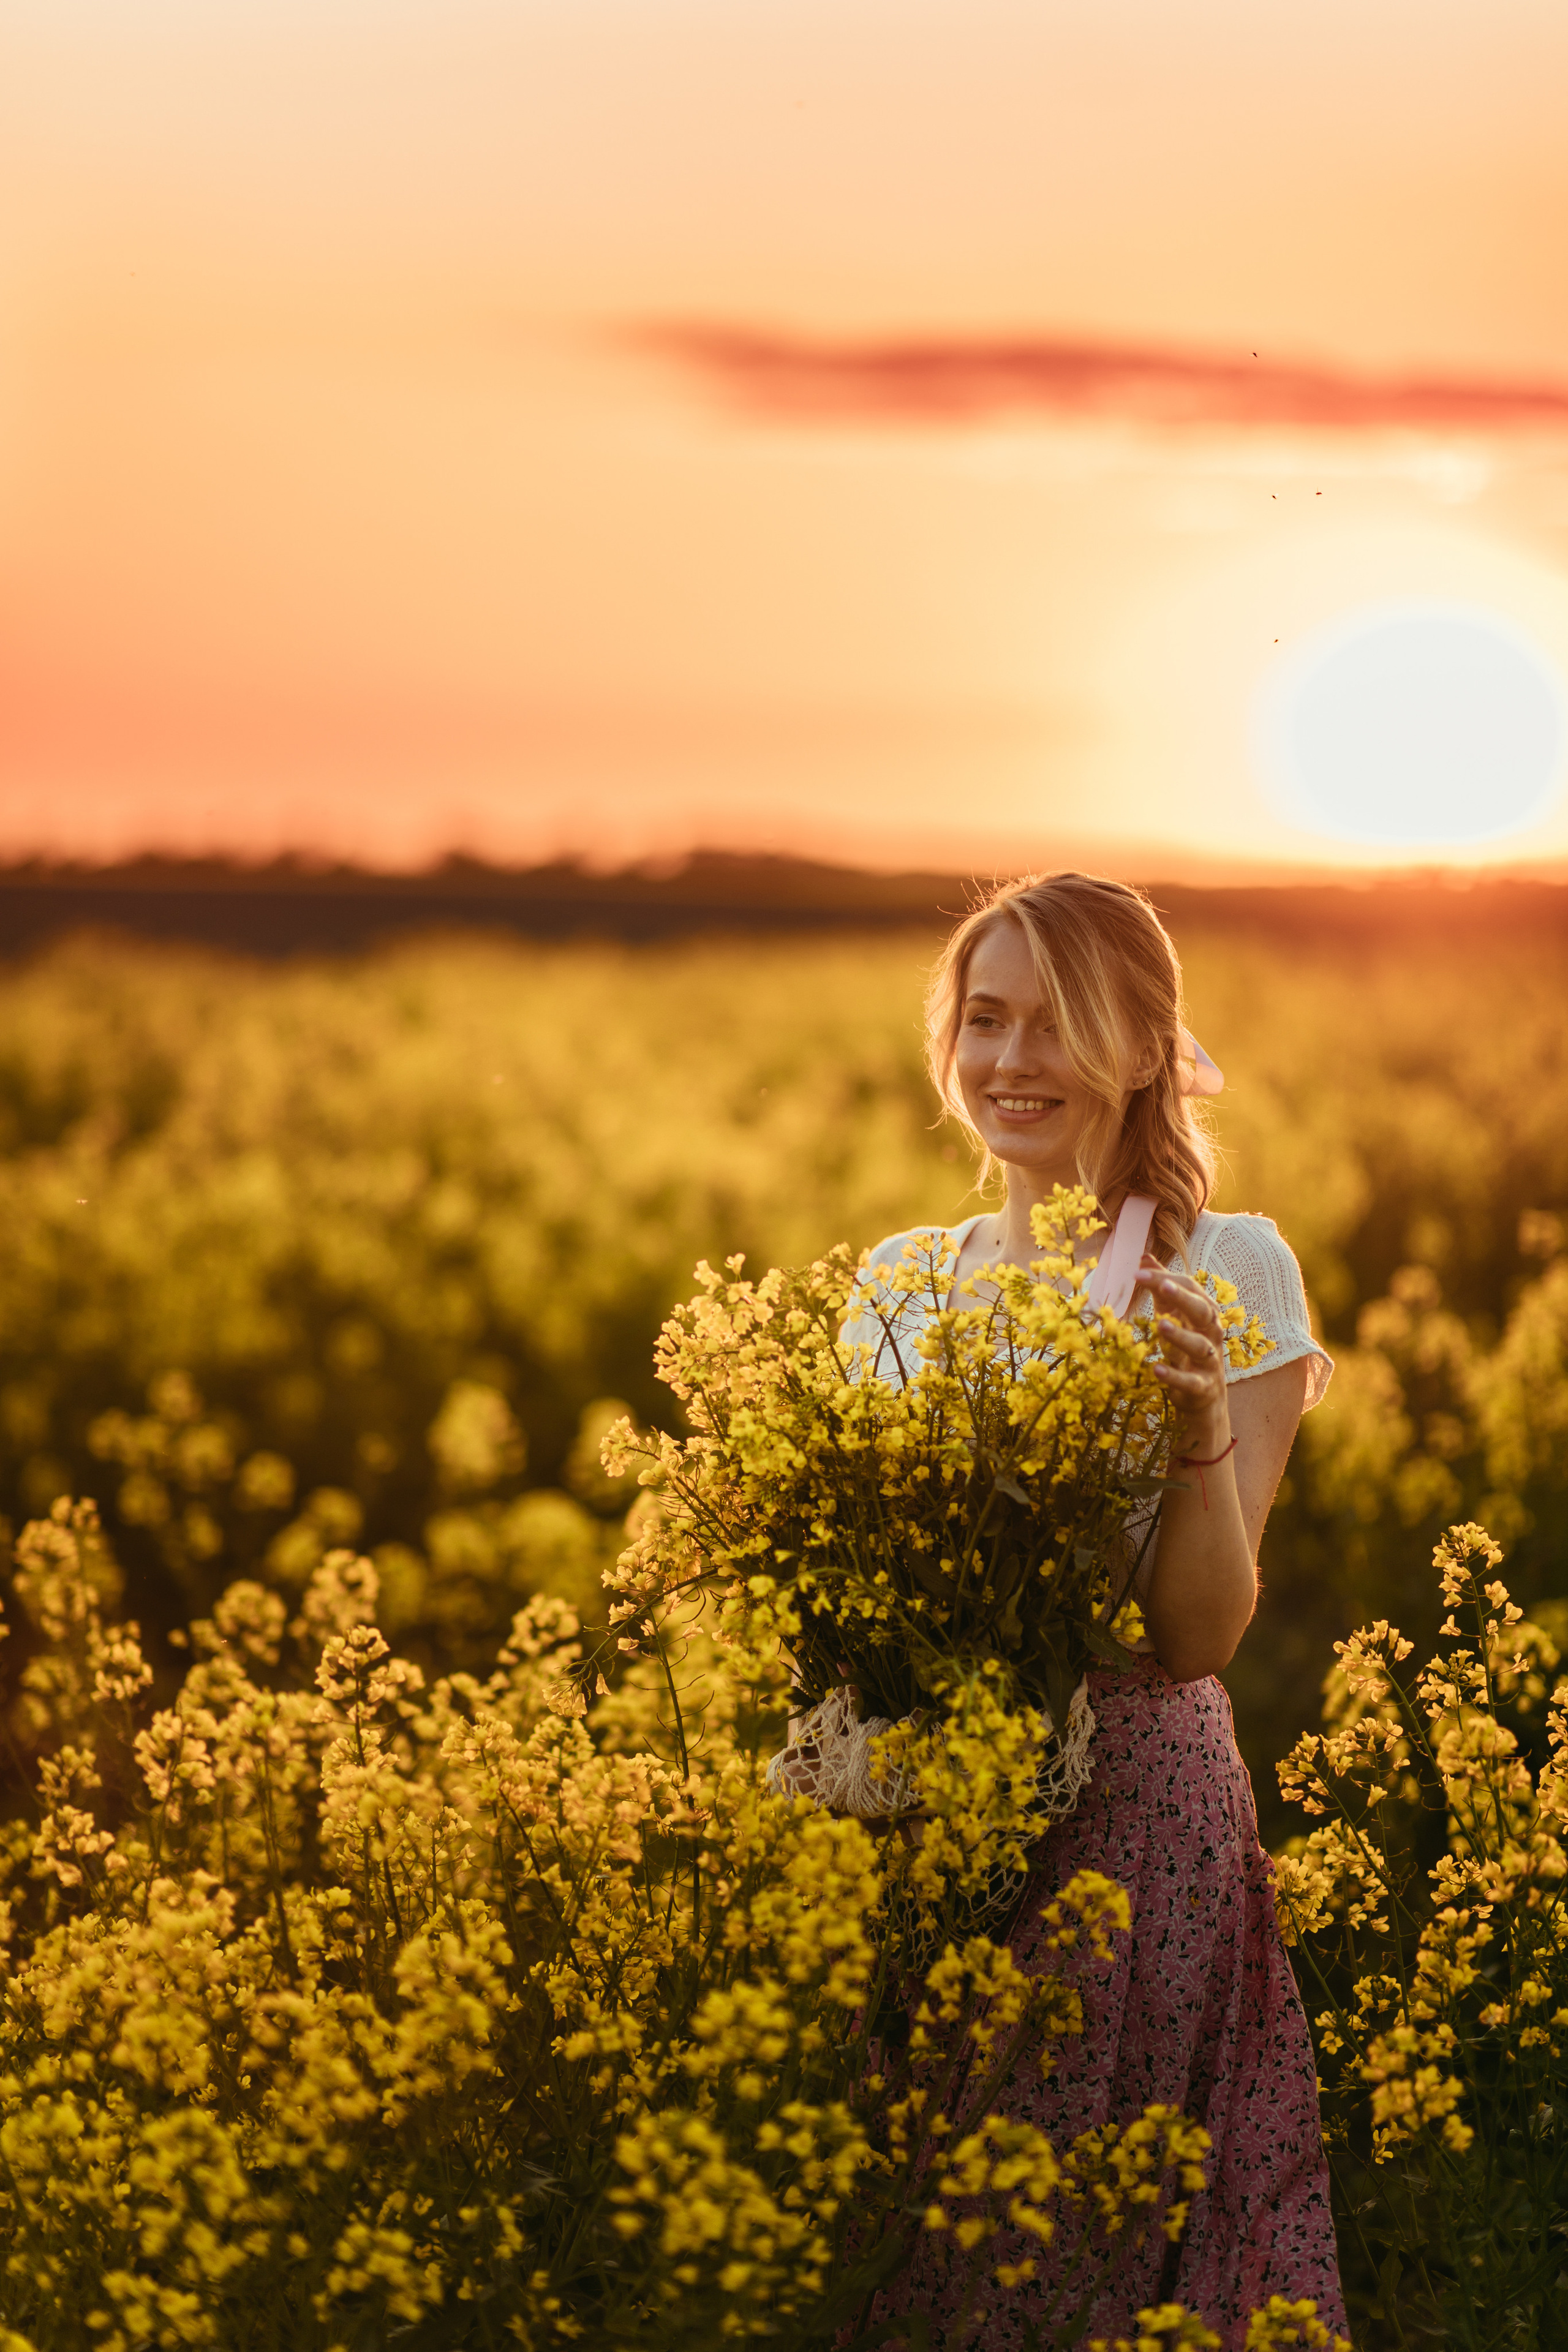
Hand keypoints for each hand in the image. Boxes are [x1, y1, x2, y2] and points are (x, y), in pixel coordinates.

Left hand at [1139, 1259, 1230, 1452]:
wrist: (1203, 1396)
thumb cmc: (1185, 1350)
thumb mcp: (1173, 1316)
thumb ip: (1161, 1289)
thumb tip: (1144, 1257)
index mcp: (1204, 1314)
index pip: (1190, 1289)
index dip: (1165, 1279)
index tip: (1136, 1271)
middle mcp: (1211, 1335)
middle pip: (1202, 1312)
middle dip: (1184, 1298)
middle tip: (1163, 1286)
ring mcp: (1209, 1362)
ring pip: (1200, 1346)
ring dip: (1181, 1335)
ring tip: (1160, 1325)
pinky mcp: (1202, 1387)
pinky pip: (1190, 1381)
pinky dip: (1174, 1375)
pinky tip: (1155, 1368)